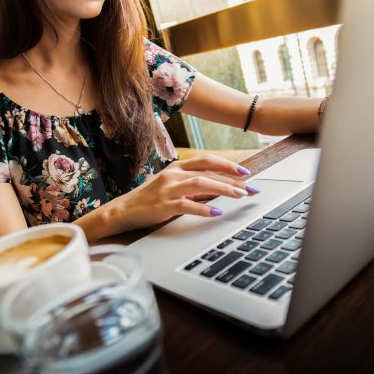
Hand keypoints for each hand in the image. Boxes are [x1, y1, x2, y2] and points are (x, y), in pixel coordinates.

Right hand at [101, 154, 259, 233]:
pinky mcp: (163, 205)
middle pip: (208, 172)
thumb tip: (219, 189)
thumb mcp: (172, 187)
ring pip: (200, 184)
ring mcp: (167, 189)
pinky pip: (187, 205)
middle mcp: (173, 174)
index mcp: (177, 167)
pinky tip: (216, 212)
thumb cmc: (150, 199)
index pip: (207, 160)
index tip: (245, 173)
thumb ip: (194, 187)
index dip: (227, 165)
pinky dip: (203, 208)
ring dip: (223, 189)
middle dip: (232, 180)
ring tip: (239, 196)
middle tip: (250, 189)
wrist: (123, 211)